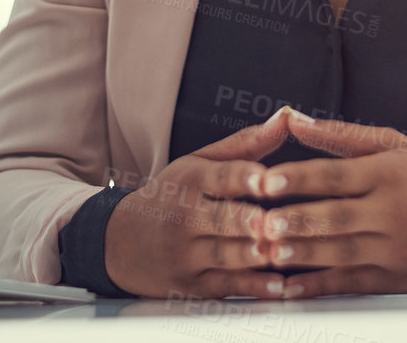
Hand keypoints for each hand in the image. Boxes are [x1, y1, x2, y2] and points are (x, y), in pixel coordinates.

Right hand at [102, 110, 292, 298]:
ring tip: (276, 254)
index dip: (241, 176)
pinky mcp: (193, 285)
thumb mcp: (198, 163)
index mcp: (190, 181)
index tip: (263, 177)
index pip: (218, 177)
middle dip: (245, 221)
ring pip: (223, 255)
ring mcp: (187, 254)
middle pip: (220, 219)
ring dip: (250, 256)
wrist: (119, 243)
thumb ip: (245, 144)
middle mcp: (185, 218)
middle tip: (270, 222)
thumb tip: (287, 118)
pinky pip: (225, 286)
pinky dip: (252, 289)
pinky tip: (276, 288)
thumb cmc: (170, 196)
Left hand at [245, 112, 406, 296]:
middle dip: (294, 221)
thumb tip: (296, 120)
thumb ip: (342, 135)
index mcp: (389, 173)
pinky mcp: (397, 278)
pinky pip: (352, 283)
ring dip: (301, 255)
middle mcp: (392, 211)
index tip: (266, 181)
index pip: (336, 174)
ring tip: (267, 253)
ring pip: (340, 252)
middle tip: (258, 223)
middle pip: (335, 216)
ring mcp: (395, 248)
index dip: (299, 178)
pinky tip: (293, 287)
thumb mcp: (396, 146)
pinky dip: (320, 286)